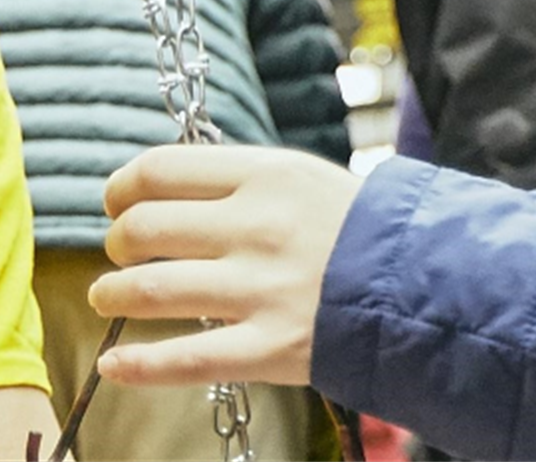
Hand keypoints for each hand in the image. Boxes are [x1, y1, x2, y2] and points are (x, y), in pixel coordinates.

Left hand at [88, 145, 361, 386]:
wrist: (430, 283)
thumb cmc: (357, 228)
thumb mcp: (302, 178)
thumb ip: (237, 182)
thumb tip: (161, 189)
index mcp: (265, 175)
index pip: (160, 169)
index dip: (122, 187)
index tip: (115, 201)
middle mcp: (257, 228)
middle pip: (146, 227)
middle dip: (118, 241)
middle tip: (119, 251)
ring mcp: (262, 290)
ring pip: (153, 290)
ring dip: (113, 294)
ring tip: (105, 297)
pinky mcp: (272, 349)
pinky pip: (188, 361)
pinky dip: (139, 365)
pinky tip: (113, 366)